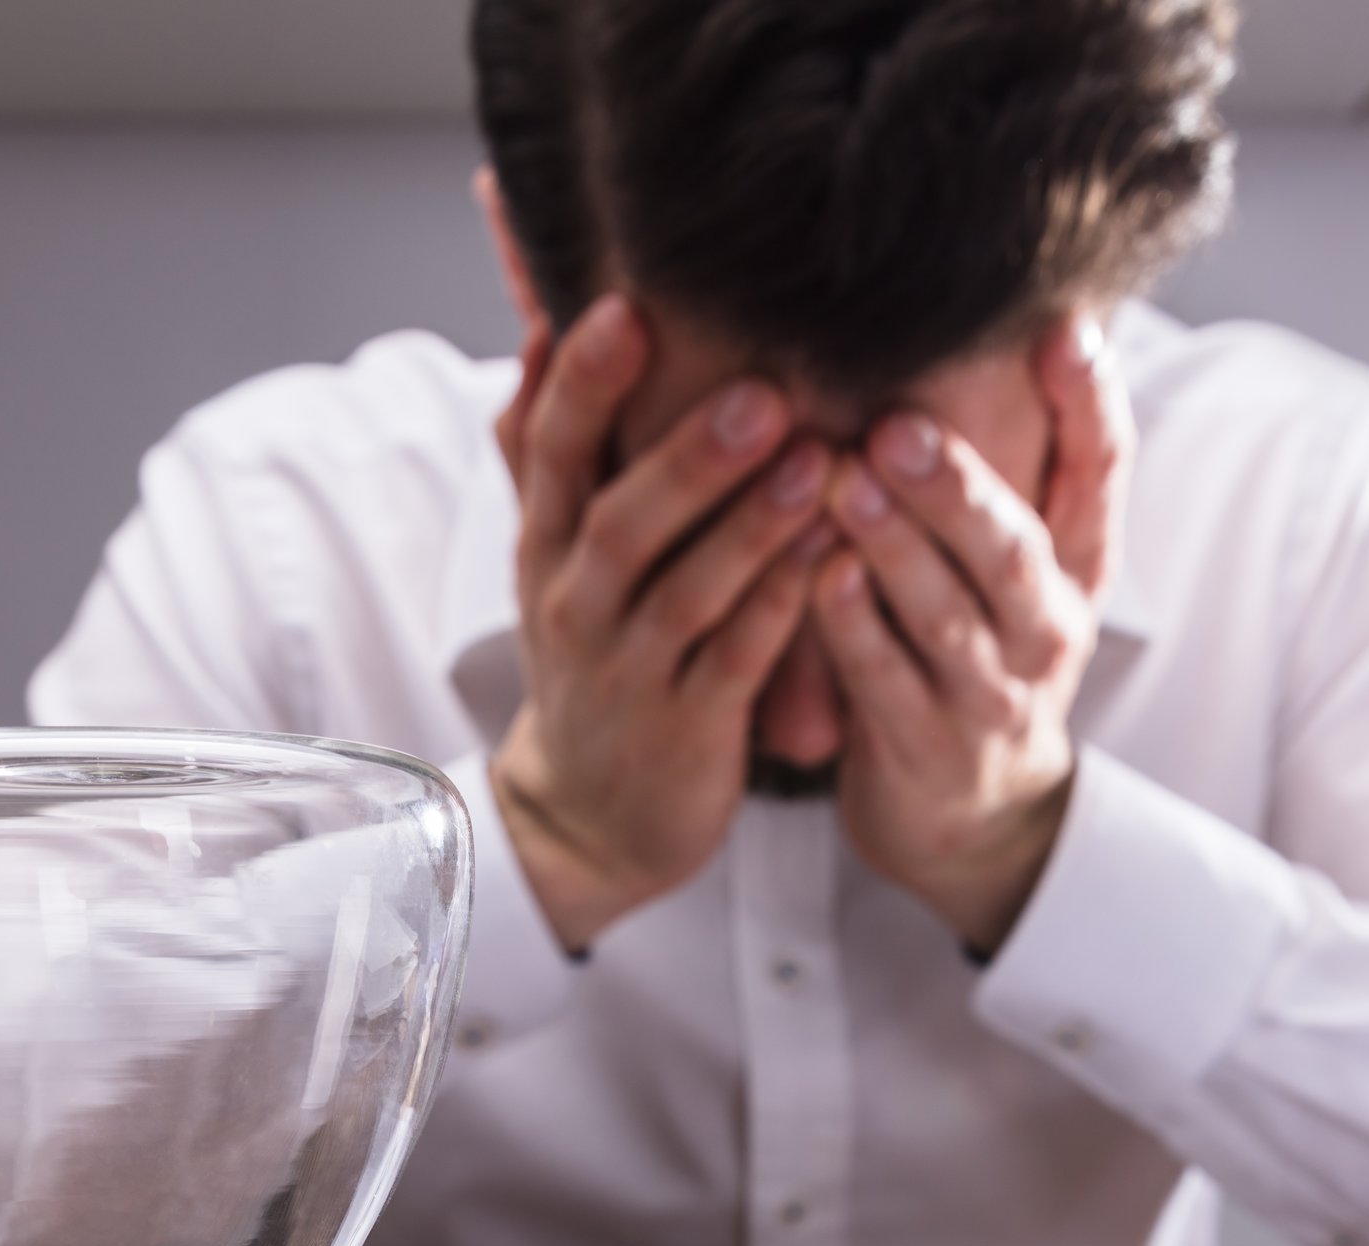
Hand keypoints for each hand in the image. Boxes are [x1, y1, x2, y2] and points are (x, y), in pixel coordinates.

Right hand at [489, 296, 838, 952]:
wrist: (585, 817)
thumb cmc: (591, 654)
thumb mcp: (548, 557)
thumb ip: (545, 450)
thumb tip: (536, 323)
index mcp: (545, 548)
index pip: (549, 452)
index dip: (581, 382)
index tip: (623, 306)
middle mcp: (578, 605)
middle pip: (619, 520)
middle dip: (687, 454)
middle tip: (759, 387)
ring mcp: (631, 671)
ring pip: (689, 592)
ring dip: (752, 525)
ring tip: (817, 457)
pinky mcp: (689, 727)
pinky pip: (739, 660)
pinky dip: (783, 607)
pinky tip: (832, 555)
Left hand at [809, 315, 1131, 952]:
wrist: (971, 813)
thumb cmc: (980, 651)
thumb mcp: (1016, 564)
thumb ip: (1009, 464)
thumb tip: (997, 316)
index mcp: (1079, 564)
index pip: (1103, 472)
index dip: (1090, 403)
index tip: (1068, 328)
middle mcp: (1048, 626)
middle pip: (1013, 549)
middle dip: (960, 487)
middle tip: (900, 424)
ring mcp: (991, 696)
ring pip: (947, 615)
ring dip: (895, 548)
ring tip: (846, 484)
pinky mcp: (928, 749)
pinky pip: (884, 681)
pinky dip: (852, 629)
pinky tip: (820, 576)